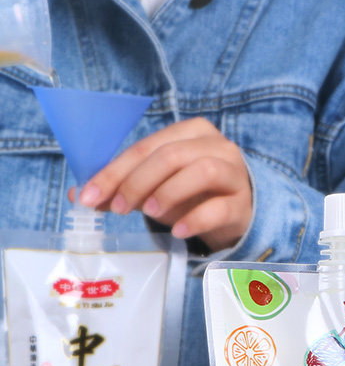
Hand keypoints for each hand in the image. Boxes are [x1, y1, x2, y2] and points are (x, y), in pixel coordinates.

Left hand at [68, 118, 252, 251]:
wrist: (235, 217)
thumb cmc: (194, 196)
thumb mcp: (156, 189)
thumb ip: (123, 189)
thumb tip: (80, 196)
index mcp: (192, 133)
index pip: (147, 147)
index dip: (115, 171)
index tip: (90, 196)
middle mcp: (217, 146)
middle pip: (172, 155)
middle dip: (138, 181)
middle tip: (119, 208)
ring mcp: (235, 174)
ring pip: (202, 171)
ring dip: (170, 191)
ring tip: (151, 213)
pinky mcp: (243, 204)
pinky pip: (220, 208)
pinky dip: (196, 219)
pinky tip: (178, 232)